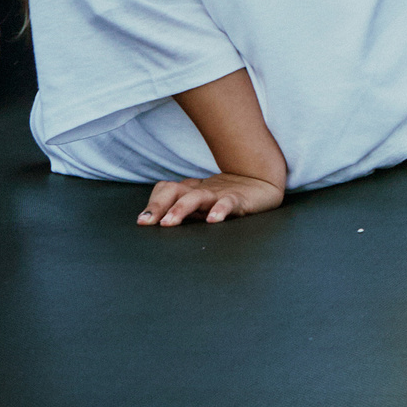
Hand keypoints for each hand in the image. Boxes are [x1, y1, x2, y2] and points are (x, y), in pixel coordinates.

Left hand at [137, 171, 284, 226]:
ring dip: (180, 209)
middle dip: (159, 205)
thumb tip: (155, 224)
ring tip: (169, 222)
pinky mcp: (239, 199)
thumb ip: (182, 209)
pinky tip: (213, 220)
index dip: (154, 203)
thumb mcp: (201, 204)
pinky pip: (228, 203)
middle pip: (175, 191)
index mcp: (191, 190)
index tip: (142, 221)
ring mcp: (219, 194)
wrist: (263, 182)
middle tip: (148, 222)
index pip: (166, 189)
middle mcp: (201, 190)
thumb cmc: (227, 196)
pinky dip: (220, 210)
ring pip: (196, 197)